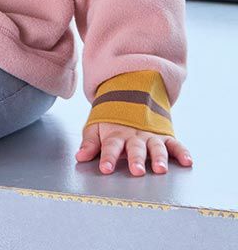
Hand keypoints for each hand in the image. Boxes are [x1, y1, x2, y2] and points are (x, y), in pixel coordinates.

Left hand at [76, 122, 193, 174]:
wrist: (129, 96)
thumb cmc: (111, 120)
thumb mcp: (96, 128)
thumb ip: (89, 143)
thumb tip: (79, 157)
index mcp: (116, 135)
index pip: (110, 146)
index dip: (107, 157)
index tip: (105, 168)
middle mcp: (134, 136)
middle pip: (135, 148)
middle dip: (136, 160)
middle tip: (136, 171)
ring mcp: (151, 136)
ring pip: (156, 147)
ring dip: (159, 158)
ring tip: (160, 169)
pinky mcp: (164, 136)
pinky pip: (175, 144)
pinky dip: (182, 152)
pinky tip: (188, 161)